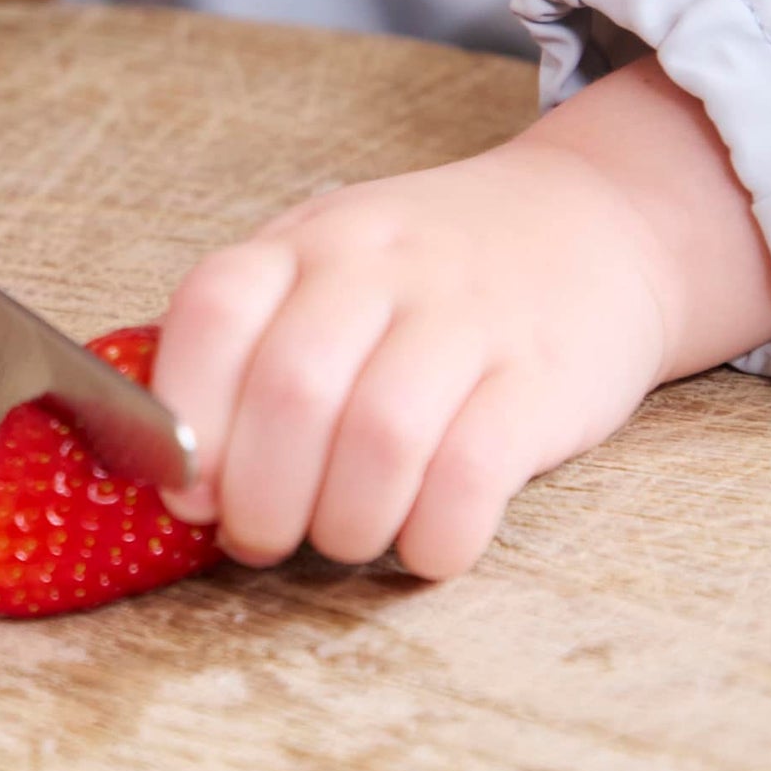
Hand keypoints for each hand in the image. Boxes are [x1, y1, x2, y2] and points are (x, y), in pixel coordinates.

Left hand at [153, 59, 770, 576]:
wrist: (595, 226)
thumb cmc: (432, 276)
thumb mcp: (329, 267)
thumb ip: (252, 345)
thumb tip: (174, 473)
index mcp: (309, 241)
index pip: (214, 310)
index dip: (184, 415)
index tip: (187, 491)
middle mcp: (380, 266)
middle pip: (291, 390)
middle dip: (259, 498)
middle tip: (261, 538)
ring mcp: (468, 317)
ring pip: (381, 437)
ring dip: (344, 523)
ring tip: (343, 540)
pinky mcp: (542, 378)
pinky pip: (474, 472)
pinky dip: (435, 534)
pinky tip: (425, 544)